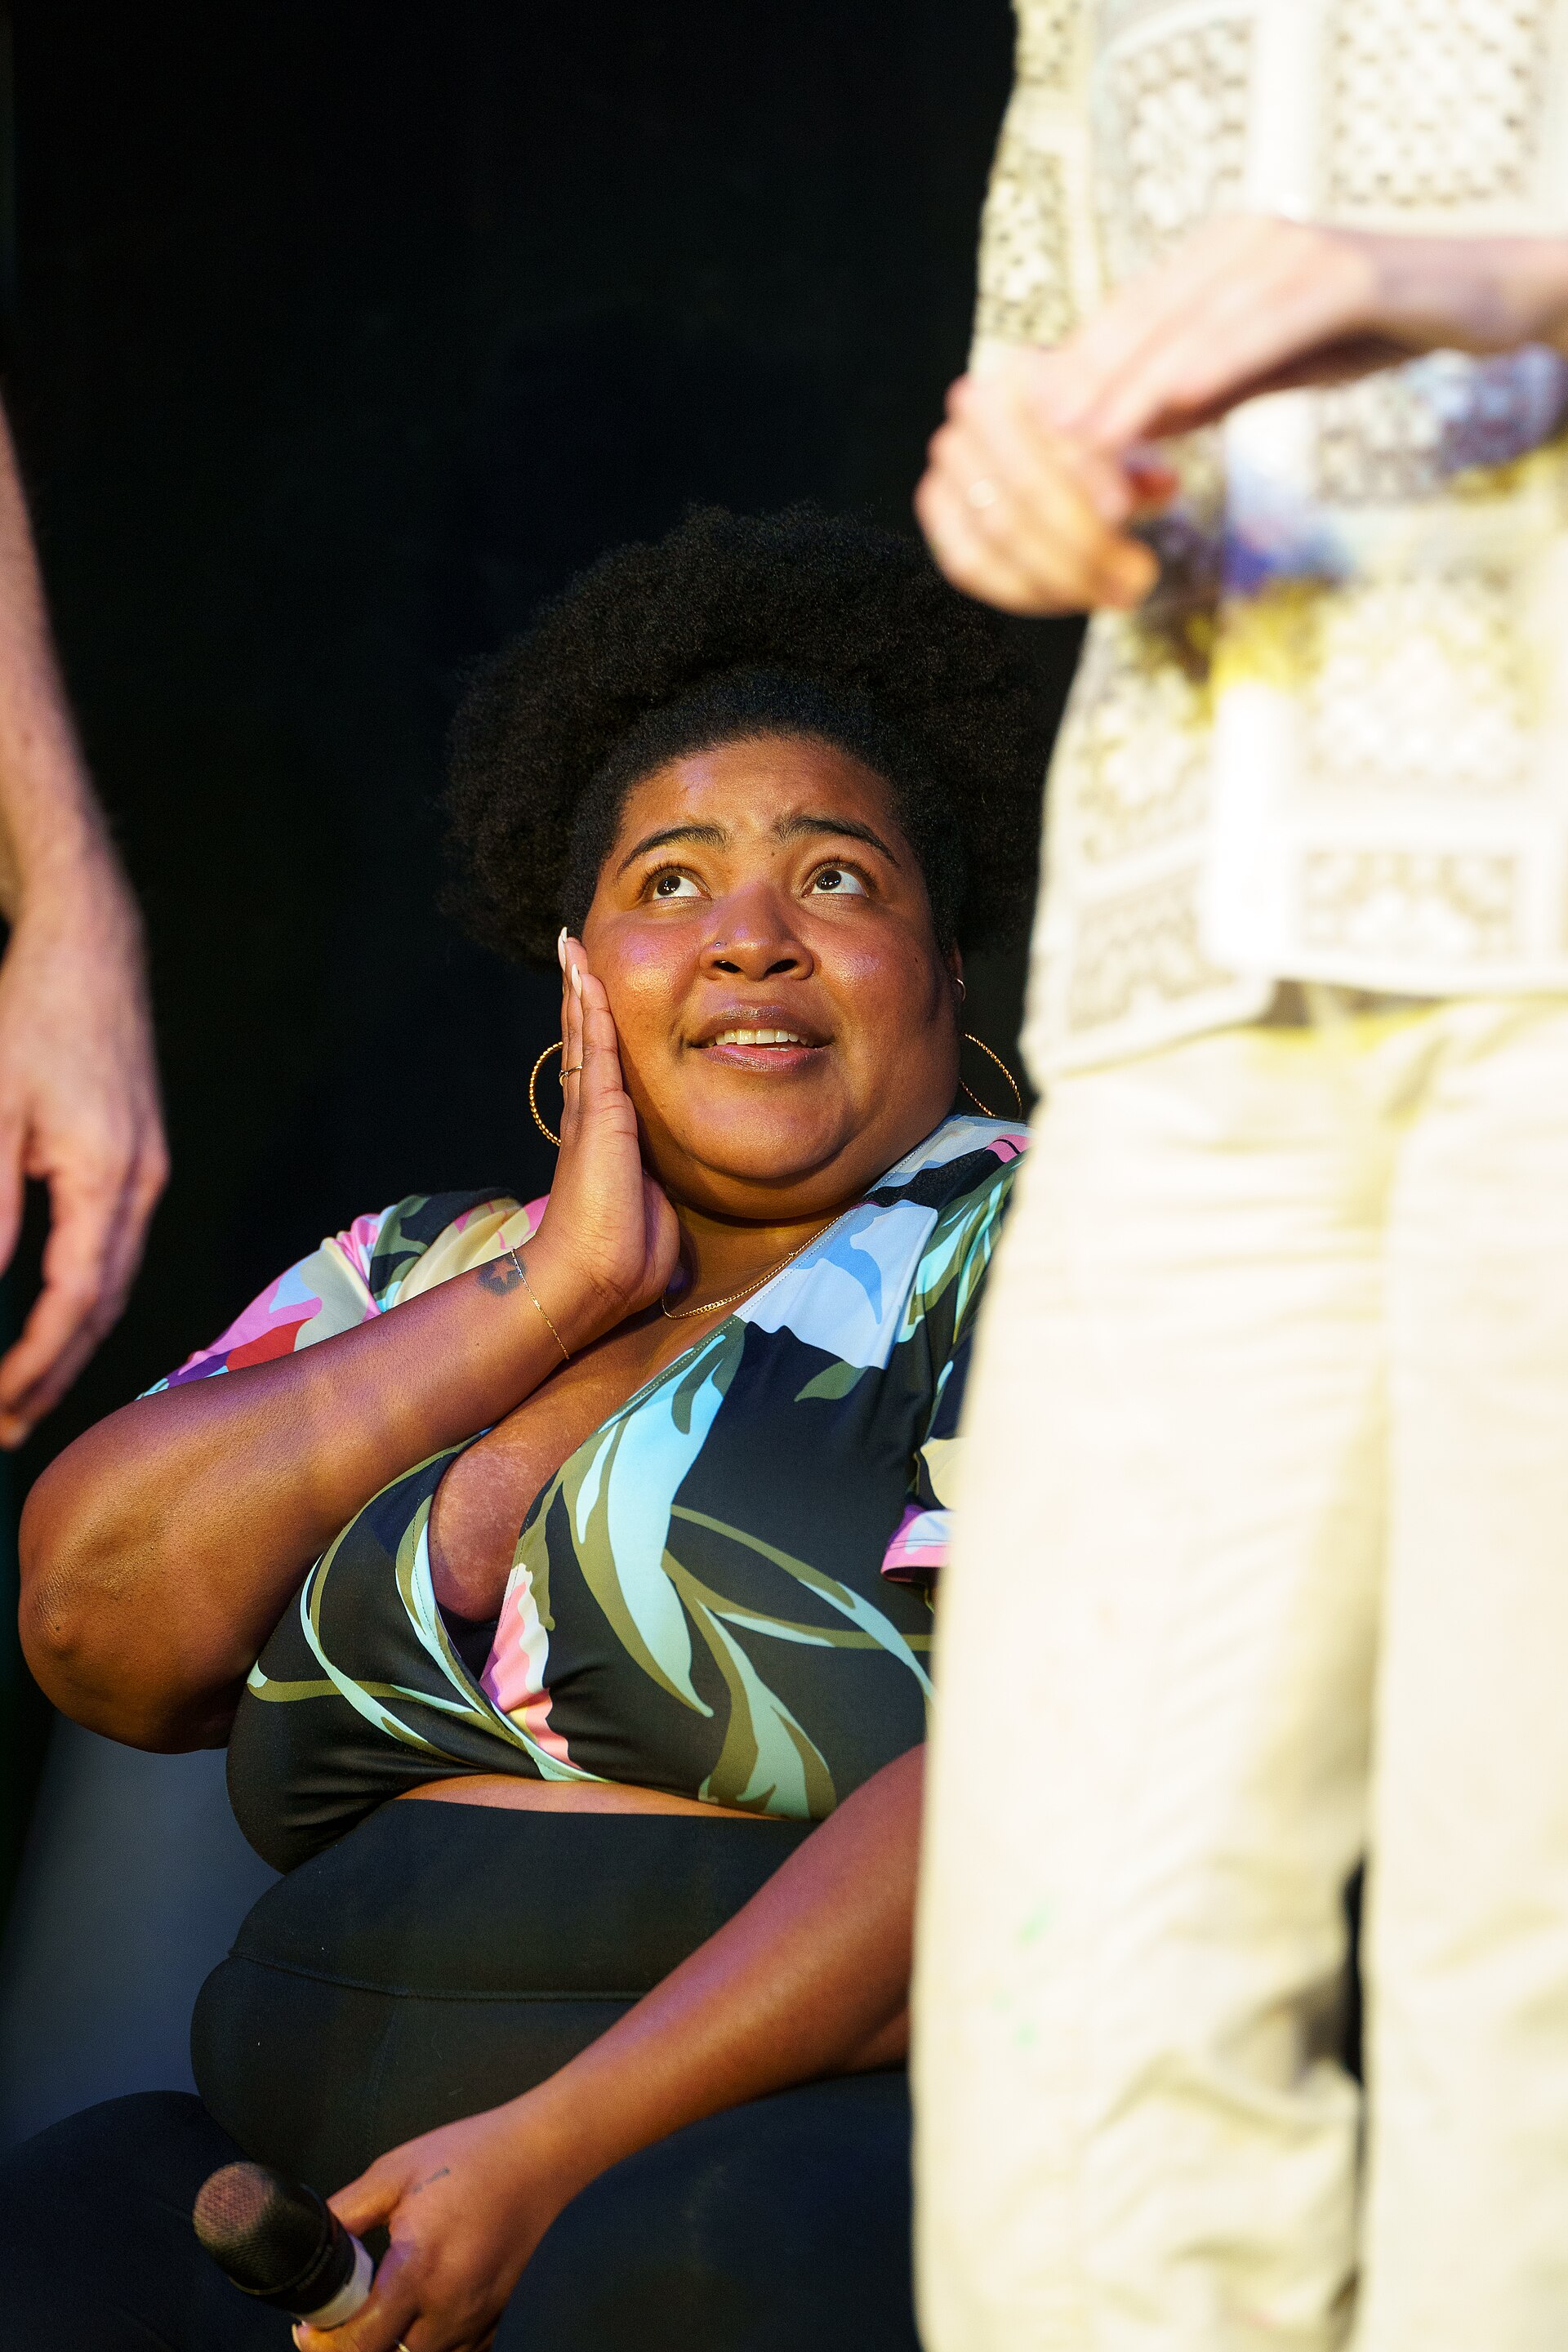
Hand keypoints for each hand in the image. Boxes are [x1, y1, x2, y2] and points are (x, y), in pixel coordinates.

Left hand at [0, 863, 166, 1444]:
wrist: (90, 948)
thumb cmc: (34, 1016)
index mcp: (108, 1178)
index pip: (74, 1301)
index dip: (34, 1363)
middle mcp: (141, 1185)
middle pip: (105, 1306)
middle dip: (55, 1374)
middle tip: (7, 1430)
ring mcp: (146, 1172)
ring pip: (114, 1282)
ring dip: (71, 1343)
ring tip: (26, 1392)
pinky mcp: (138, 1157)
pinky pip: (115, 1249)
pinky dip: (84, 1298)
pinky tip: (56, 1318)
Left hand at [294, 2098, 578, 2351]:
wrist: (545, 2153)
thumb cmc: (474, 2155)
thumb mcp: (396, 2171)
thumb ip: (347, 2212)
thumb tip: (313, 2241)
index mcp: (418, 2270)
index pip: (358, 2343)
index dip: (324, 2344)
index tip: (309, 2330)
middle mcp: (450, 2306)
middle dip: (358, 2346)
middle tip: (342, 2319)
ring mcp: (479, 2318)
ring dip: (396, 2347)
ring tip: (382, 2315)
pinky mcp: (499, 2317)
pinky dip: (433, 2343)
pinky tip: (424, 2313)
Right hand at [528, 933, 679, 1347]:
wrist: (592, 1278)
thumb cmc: (623, 1256)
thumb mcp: (654, 1211)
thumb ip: (660, 1199)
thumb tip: (672, 1229)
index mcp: (605, 1136)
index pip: (601, 1069)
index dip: (597, 1031)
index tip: (594, 995)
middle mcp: (592, 1115)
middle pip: (586, 1040)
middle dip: (581, 996)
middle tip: (573, 952)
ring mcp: (591, 1110)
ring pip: (587, 1035)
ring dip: (581, 988)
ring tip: (572, 948)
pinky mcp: (599, 1112)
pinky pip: (598, 1047)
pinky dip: (592, 1008)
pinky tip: (587, 976)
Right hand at [915, 356, 1175, 615]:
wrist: (1057, 438)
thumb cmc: (1104, 437)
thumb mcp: (1131, 438)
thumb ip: (1141, 459)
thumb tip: (1163, 487)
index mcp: (1023, 372)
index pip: (1054, 434)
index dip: (1090, 479)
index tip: (1126, 515)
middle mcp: (973, 407)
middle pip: (1027, 488)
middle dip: (1086, 544)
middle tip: (1136, 578)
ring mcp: (948, 458)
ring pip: (1000, 531)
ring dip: (1063, 574)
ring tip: (1118, 592)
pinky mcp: (935, 506)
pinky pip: (969, 562)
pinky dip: (1023, 590)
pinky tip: (1069, 598)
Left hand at [1021, 215, 1567, 452]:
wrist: (1477, 298)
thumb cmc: (1364, 330)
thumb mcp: (1263, 369)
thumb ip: (1197, 392)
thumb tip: (1125, 432)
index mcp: (1216, 260)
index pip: (1129, 320)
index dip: (1076, 376)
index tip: (1028, 432)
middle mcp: (1245, 242)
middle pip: (1148, 317)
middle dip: (1090, 384)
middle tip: (1041, 445)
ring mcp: (1296, 250)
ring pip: (1197, 321)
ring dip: (1138, 382)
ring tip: (1089, 437)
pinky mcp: (1346, 273)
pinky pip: (1270, 320)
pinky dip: (1220, 357)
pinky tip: (1177, 399)